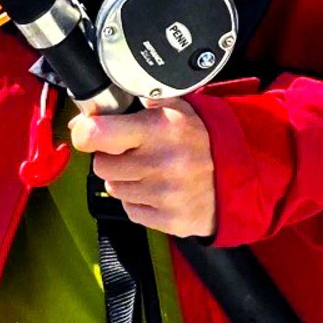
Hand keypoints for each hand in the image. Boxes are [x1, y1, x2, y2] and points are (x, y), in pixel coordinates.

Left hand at [70, 102, 216, 238]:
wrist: (237, 176)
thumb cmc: (200, 140)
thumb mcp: (176, 107)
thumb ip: (136, 102)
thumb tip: (85, 117)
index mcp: (160, 128)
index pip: (95, 134)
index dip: (86, 132)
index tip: (91, 132)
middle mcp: (161, 162)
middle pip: (100, 165)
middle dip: (112, 157)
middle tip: (134, 152)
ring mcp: (166, 195)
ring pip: (114, 188)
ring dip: (126, 180)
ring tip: (151, 171)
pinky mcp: (170, 220)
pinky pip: (130, 210)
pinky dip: (139, 202)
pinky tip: (158, 190)